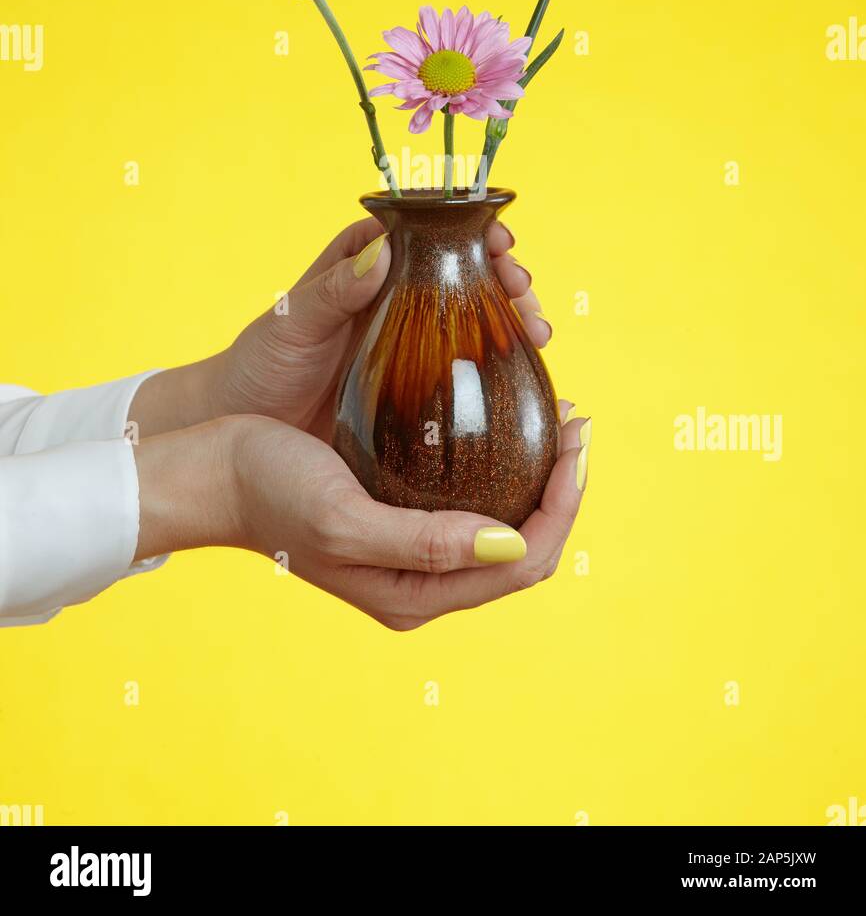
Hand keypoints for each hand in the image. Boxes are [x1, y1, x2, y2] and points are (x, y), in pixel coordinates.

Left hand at [130, 218, 552, 442]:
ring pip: (474, 323)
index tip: (502, 243)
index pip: (433, 235)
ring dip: (511, 323)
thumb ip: (336, 287)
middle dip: (506, 280)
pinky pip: (464, 373)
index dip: (474, 234)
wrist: (245, 425)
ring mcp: (411, 345)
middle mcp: (397, 298)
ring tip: (538, 333)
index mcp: (369, 264)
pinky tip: (527, 379)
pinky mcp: (417, 389)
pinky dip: (498, 371)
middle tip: (525, 294)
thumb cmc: (262, 361)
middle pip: (466, 277)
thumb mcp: (296, 319)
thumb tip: (383, 249)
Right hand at [134, 403, 589, 629]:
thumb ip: (426, 544)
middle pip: (524, 549)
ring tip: (553, 419)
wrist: (211, 473)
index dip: (564, 504)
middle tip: (574, 421)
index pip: (523, 563)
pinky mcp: (397, 517)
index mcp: (414, 595)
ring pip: (501, 525)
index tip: (577, 439)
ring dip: (536, 478)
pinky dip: (499, 468)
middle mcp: (419, 583)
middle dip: (561, 490)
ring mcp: (409, 553)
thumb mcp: (345, 519)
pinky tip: (501, 425)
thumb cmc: (268, 491)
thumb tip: (511, 545)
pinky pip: (470, 503)